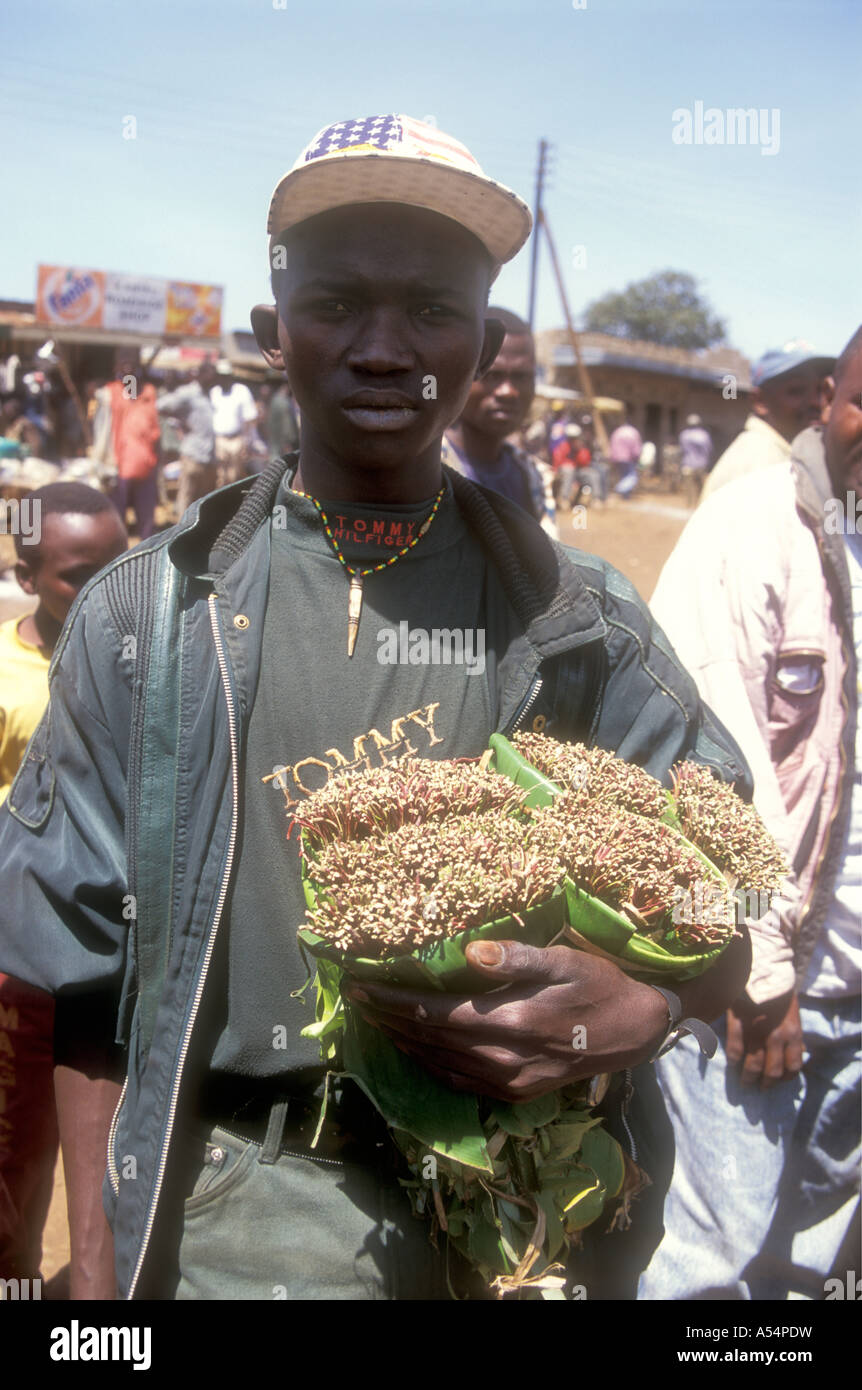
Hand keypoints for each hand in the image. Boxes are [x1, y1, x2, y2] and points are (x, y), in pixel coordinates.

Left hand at [342, 940, 668, 1102]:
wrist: (633, 1031)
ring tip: (375, 1020)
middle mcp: (504, 1057)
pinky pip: (460, 1081)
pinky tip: (415, 1050)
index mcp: (512, 1020)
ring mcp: (509, 1080)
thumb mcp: (565, 960)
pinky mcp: (514, 1093)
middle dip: (389, 1018)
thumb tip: (470, 953)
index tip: (361, 986)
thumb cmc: (598, 984)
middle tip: (356, 1000)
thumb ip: (517, 957)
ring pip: (439, 1063)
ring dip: (403, 1042)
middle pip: (430, 1038)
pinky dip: (430, 1065)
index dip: (394, 1000)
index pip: (435, 1011)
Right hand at [725, 992, 803, 1088]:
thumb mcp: (794, 1013)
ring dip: (748, 1078)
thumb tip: (800, 1052)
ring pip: (753, 1065)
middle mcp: (777, 1036)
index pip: (793, 1066)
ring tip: (744, 1084)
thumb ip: (795, 1034)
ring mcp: (757, 1031)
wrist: (762, 967)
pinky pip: (735, 1049)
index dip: (786, 1078)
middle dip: (766, 1084)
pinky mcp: (739, 1023)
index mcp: (793, 1033)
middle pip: (772, 1071)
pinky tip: (733, 1064)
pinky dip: (734, 1060)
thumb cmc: (779, 990)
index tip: (778, 1081)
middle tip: (760, 1088)